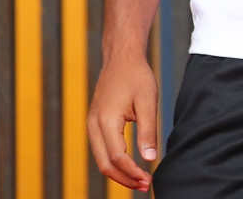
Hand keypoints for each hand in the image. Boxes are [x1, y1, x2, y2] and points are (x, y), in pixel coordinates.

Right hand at [87, 52, 158, 191]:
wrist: (121, 57)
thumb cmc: (136, 76)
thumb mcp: (147, 102)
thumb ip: (148, 131)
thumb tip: (150, 158)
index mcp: (106, 121)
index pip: (117, 157)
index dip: (133, 172)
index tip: (149, 179)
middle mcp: (94, 126)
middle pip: (105, 164)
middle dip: (124, 179)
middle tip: (145, 185)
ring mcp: (92, 124)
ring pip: (101, 159)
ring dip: (119, 173)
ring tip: (139, 179)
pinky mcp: (95, 123)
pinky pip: (101, 150)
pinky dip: (114, 162)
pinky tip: (130, 165)